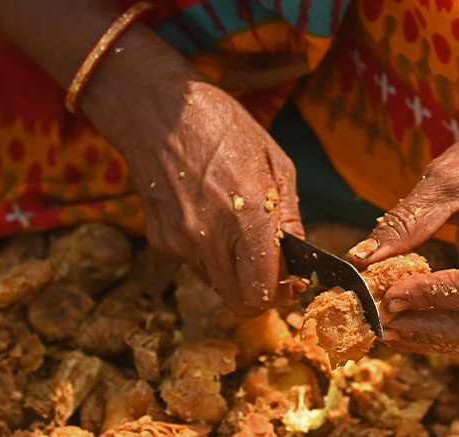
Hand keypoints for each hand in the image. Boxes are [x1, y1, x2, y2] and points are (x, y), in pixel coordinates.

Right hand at [84, 49, 303, 317]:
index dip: (281, 293)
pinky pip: (194, 264)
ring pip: (218, 286)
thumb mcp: (276, 162)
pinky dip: (209, 254)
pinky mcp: (161, 240)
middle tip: (268, 269)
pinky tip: (209, 218)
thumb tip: (300, 255)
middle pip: (241, 303)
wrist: (158, 111)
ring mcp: (181, 242)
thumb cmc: (224, 128)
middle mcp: (211, 236)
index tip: (289, 279)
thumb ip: (289, 216)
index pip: (264, 291)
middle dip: (260, 293)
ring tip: (236, 231)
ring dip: (234, 272)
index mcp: (249, 215)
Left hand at [346, 81, 458, 353]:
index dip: (431, 296)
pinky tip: (410, 320)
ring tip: (389, 328)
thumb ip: (407, 221)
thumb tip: (359, 260)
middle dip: (428, 330)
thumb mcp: (446, 176)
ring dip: (433, 338)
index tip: (389, 294)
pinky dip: (444, 329)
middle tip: (382, 322)